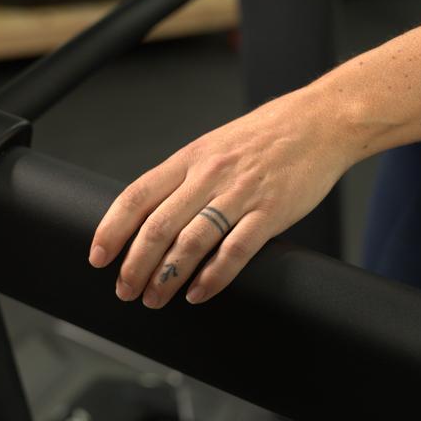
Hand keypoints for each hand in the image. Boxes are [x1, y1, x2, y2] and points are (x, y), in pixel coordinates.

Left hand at [88, 85, 358, 307]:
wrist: (322, 121)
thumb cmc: (266, 136)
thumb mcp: (214, 147)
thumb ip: (184, 178)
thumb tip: (150, 216)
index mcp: (189, 158)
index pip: (137, 195)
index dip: (112, 229)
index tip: (98, 256)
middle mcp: (209, 175)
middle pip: (158, 226)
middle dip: (135, 264)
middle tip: (125, 290)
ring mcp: (240, 193)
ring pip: (191, 242)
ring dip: (167, 277)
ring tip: (155, 298)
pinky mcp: (271, 211)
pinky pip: (235, 250)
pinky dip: (213, 277)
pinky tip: (198, 292)